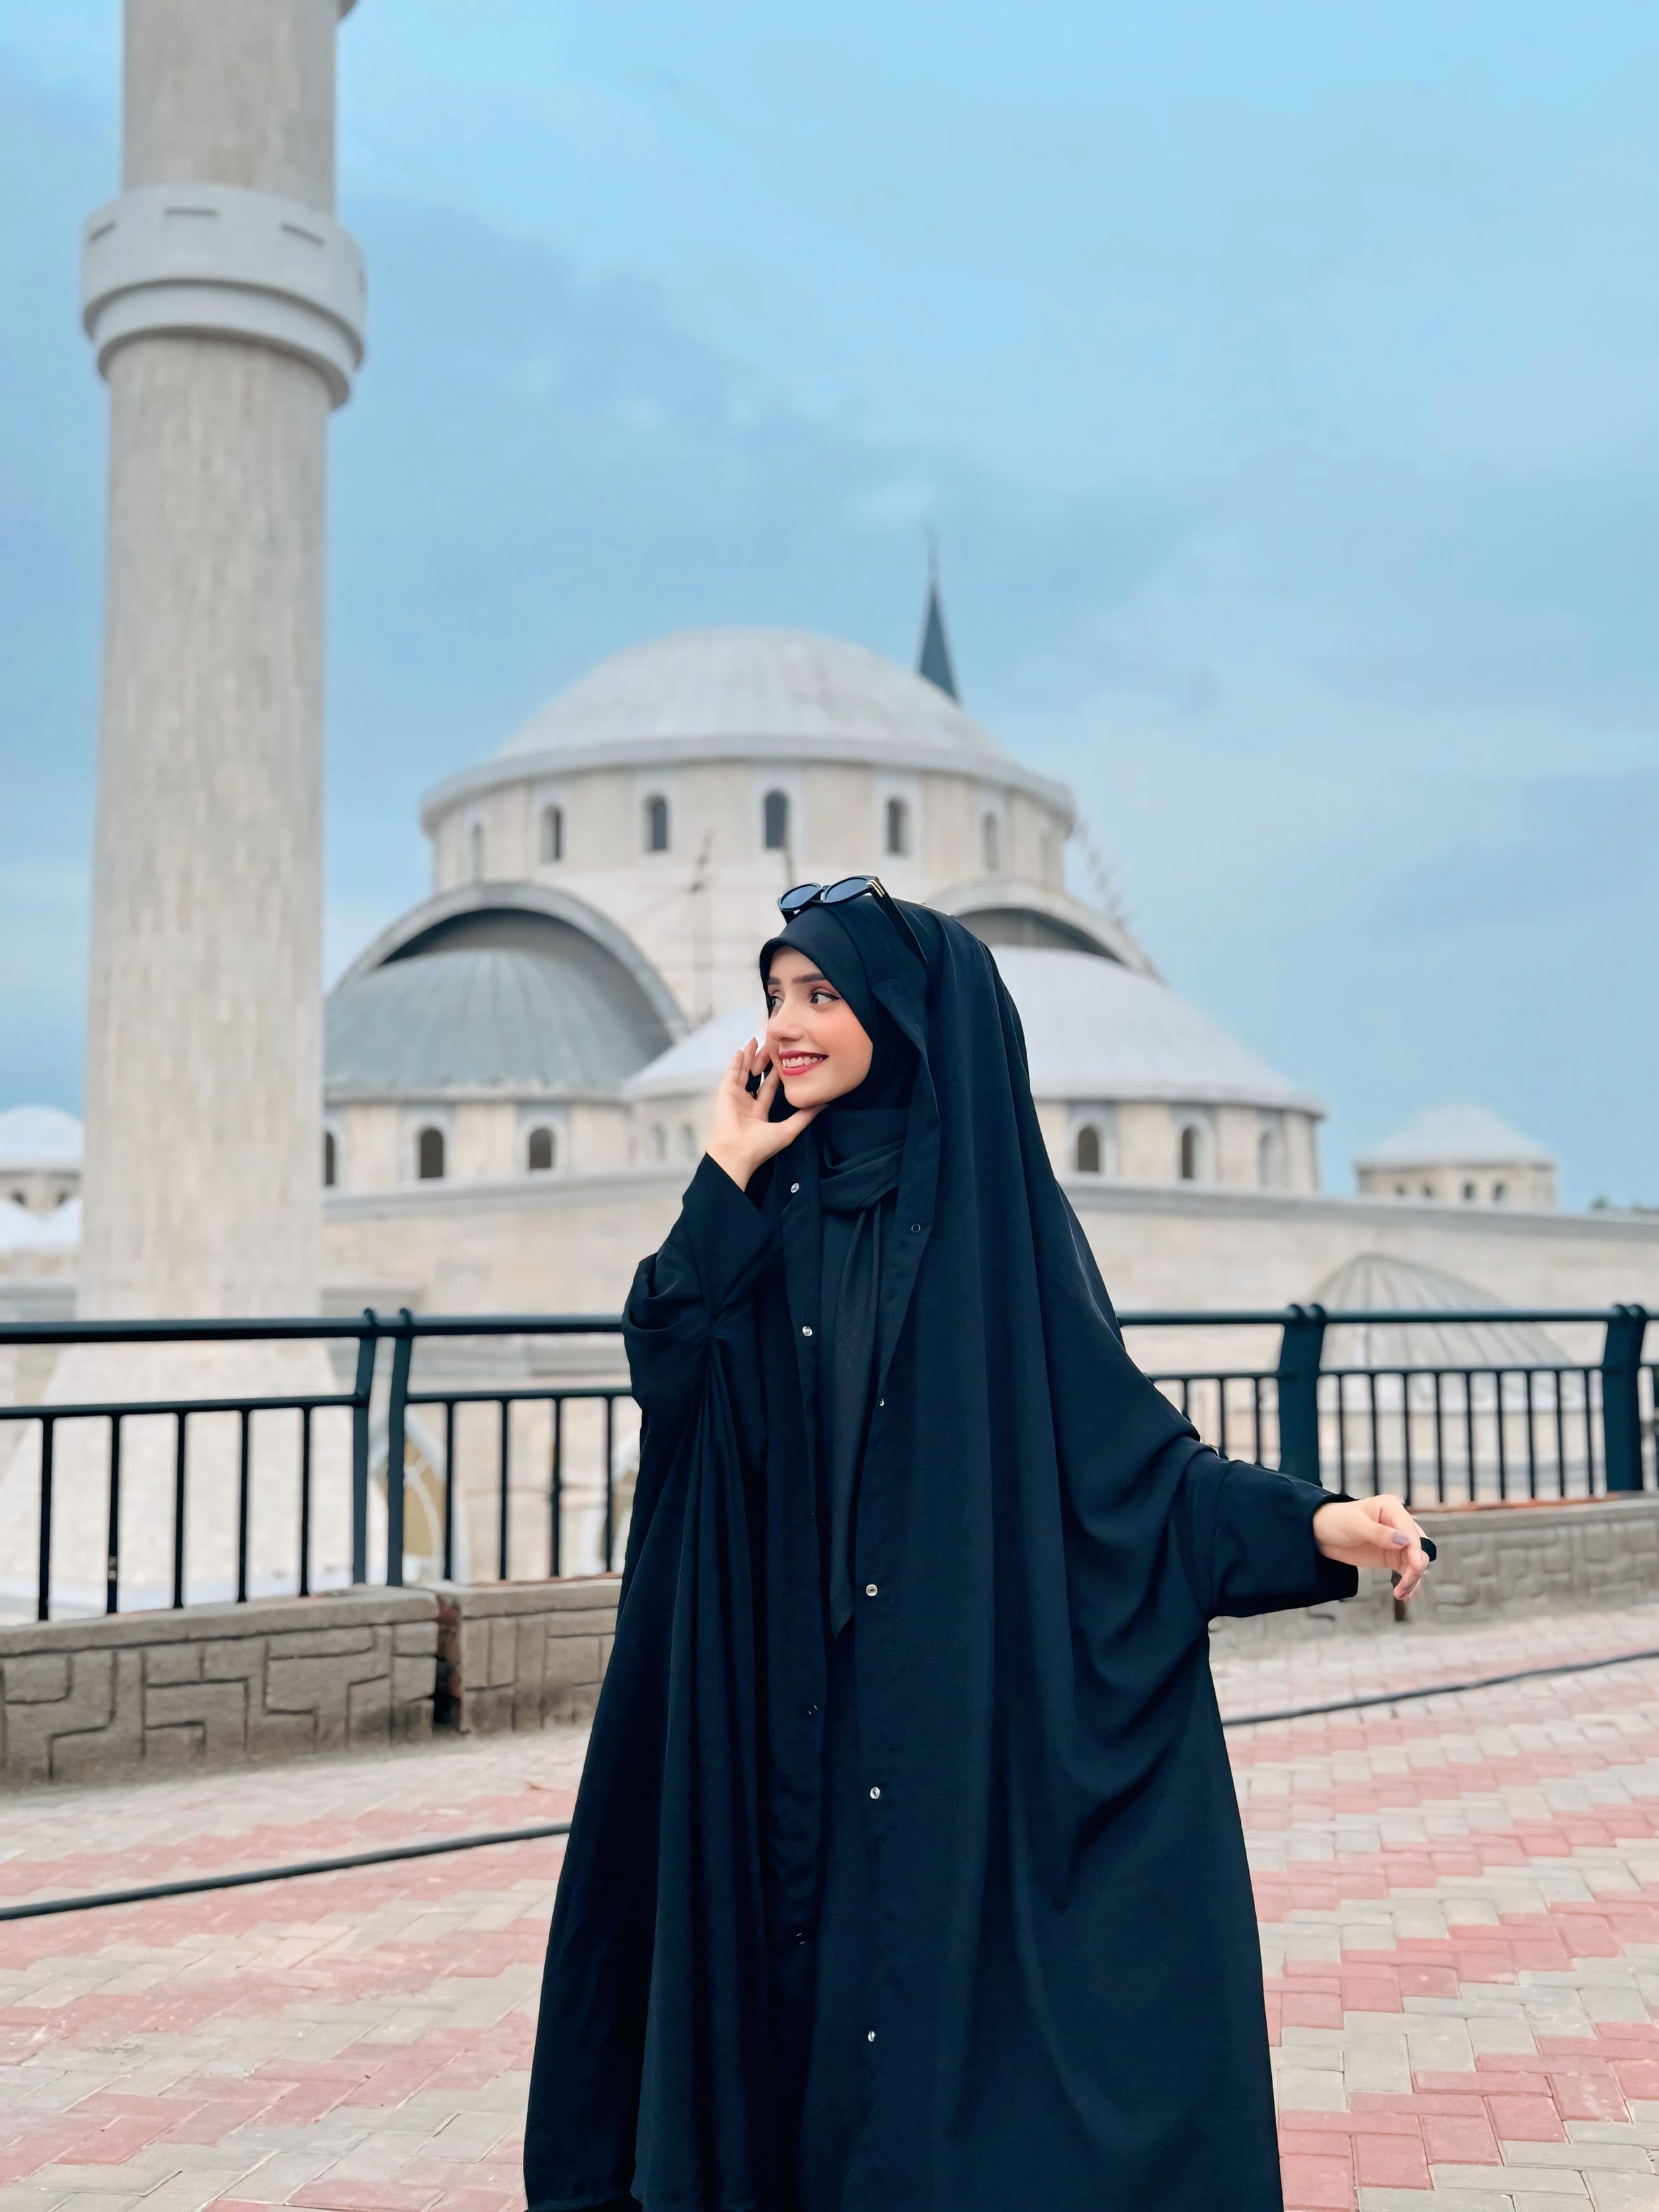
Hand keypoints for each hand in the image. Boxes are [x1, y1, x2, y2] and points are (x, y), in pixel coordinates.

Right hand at [704, 1038, 820, 1190]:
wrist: (736, 1153)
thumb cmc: (760, 1146)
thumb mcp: (788, 1130)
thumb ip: (805, 1116)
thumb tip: (825, 1104)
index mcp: (759, 1113)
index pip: (770, 1089)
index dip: (778, 1074)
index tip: (786, 1060)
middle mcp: (747, 1103)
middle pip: (758, 1077)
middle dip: (765, 1062)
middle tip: (774, 1046)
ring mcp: (735, 1097)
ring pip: (745, 1072)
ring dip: (750, 1057)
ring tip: (757, 1041)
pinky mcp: (726, 1092)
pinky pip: (732, 1073)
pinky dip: (737, 1061)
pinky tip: (742, 1049)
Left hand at [1312, 1494, 1432, 1601]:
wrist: (1319, 1532)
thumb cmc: (1334, 1521)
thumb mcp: (1353, 1525)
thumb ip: (1378, 1533)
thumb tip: (1404, 1541)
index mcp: (1391, 1507)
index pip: (1410, 1531)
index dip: (1415, 1550)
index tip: (1415, 1568)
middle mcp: (1398, 1523)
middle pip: (1418, 1547)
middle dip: (1415, 1568)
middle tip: (1403, 1587)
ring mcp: (1397, 1540)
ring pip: (1415, 1561)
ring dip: (1412, 1579)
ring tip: (1401, 1594)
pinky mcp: (1392, 1555)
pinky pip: (1406, 1569)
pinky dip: (1407, 1582)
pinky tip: (1403, 1594)